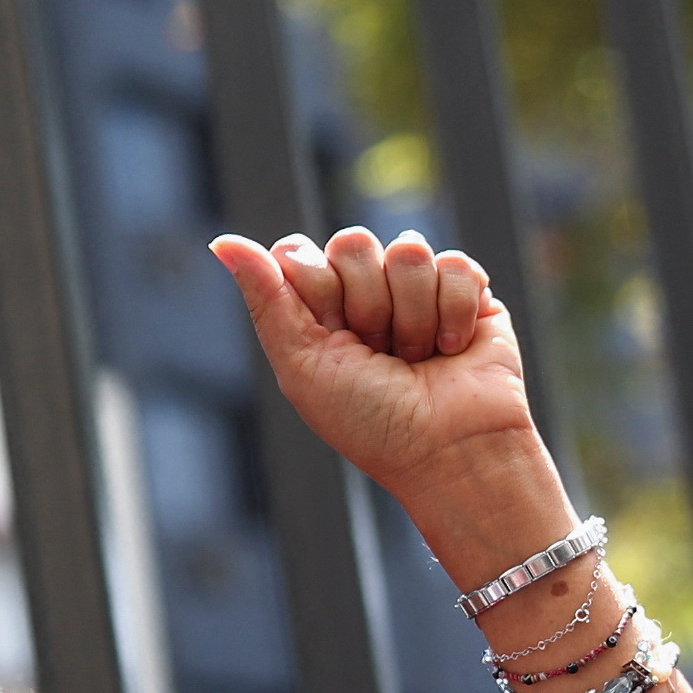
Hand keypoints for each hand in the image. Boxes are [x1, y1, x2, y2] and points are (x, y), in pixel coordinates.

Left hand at [212, 227, 565, 565]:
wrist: (451, 452)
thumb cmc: (373, 424)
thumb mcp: (302, 367)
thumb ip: (265, 298)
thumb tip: (221, 240)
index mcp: (319, 311)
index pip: (301, 252)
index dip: (316, 286)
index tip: (332, 335)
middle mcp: (368, 294)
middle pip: (353, 242)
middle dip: (368, 303)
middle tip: (380, 352)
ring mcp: (418, 291)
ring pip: (408, 250)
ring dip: (413, 316)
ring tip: (419, 358)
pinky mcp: (471, 293)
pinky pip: (455, 263)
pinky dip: (453, 312)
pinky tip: (452, 348)